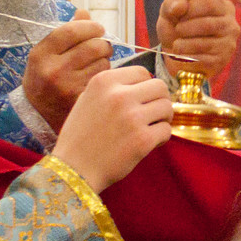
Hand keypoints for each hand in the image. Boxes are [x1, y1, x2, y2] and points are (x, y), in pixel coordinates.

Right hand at [22, 8, 111, 131]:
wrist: (37, 115)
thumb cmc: (44, 78)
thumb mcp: (45, 54)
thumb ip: (65, 32)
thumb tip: (84, 12)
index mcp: (41, 55)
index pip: (72, 30)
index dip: (90, 26)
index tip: (98, 28)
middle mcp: (53, 71)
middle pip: (93, 46)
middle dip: (103, 43)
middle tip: (103, 46)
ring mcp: (68, 88)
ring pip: (103, 63)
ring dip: (105, 60)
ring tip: (96, 64)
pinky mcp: (82, 101)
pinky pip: (104, 80)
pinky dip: (105, 76)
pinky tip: (97, 79)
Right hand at [53, 66, 173, 191]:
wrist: (73, 169)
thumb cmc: (80, 136)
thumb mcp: (87, 99)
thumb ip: (112, 88)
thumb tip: (142, 84)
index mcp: (104, 81)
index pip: (142, 72)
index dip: (146, 86)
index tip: (142, 99)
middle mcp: (119, 95)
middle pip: (160, 86)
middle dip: (159, 100)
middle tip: (153, 114)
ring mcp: (132, 117)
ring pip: (167, 107)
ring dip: (163, 118)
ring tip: (150, 128)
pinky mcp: (142, 139)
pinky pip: (166, 130)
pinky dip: (161, 137)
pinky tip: (148, 143)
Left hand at [158, 0, 239, 79]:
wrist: (176, 53)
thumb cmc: (177, 26)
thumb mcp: (171, 11)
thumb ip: (172, 3)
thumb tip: (180, 6)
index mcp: (224, 7)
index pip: (210, 4)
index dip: (191, 9)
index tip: (178, 14)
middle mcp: (231, 26)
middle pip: (208, 25)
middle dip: (186, 28)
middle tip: (177, 30)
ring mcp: (228, 45)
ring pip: (204, 44)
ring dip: (183, 44)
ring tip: (176, 44)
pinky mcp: (221, 62)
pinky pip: (202, 60)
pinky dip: (186, 58)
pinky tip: (182, 55)